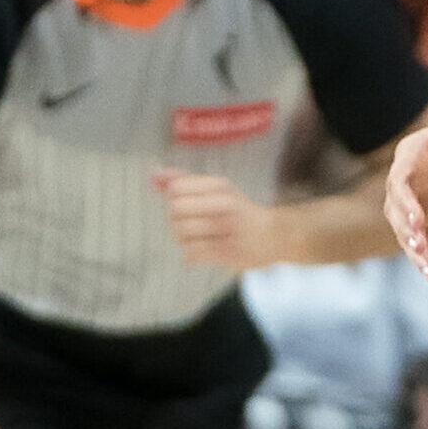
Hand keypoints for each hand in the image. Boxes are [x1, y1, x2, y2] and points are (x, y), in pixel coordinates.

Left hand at [153, 171, 289, 270]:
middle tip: (190, 222)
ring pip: (180, 233)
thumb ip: (184, 180)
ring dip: (183, 238)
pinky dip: (191, 253)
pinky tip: (202, 249)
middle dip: (175, 218)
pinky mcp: (226, 251)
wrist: (275, 235)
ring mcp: (226, 229)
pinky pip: (190, 252)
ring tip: (197, 237)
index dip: (172, 197)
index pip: (176, 188)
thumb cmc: (239, 211)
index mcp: (220, 186)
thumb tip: (153, 175)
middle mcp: (224, 204)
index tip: (186, 203)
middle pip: (175, 210)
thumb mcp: (217, 189)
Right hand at [384, 109, 427, 280]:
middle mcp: (406, 185)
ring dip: (421, 256)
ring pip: (411, 236)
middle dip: (408, 234)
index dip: (406, 203)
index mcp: (409, 158)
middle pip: (398, 215)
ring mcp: (416, 205)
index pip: (399, 184)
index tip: (419, 221)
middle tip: (420, 249)